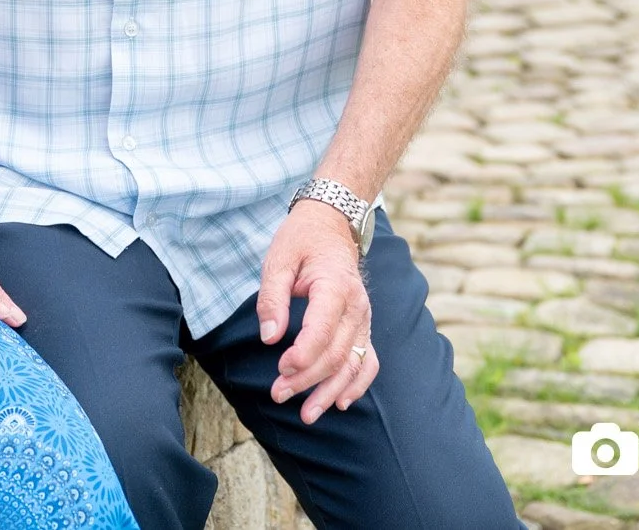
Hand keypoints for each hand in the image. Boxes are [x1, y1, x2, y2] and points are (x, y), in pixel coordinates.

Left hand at [256, 201, 378, 421]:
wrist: (331, 224)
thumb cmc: (301, 240)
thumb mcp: (278, 260)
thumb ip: (272, 299)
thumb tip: (270, 339)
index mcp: (335, 287)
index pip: (323, 331)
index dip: (303, 355)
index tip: (280, 369)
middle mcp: (357, 306)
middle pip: (336, 353)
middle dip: (308, 380)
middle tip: (278, 394)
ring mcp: (364, 319)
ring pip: (353, 363)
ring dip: (330, 391)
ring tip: (308, 415)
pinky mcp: (363, 326)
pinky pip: (367, 360)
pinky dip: (357, 383)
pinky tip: (340, 402)